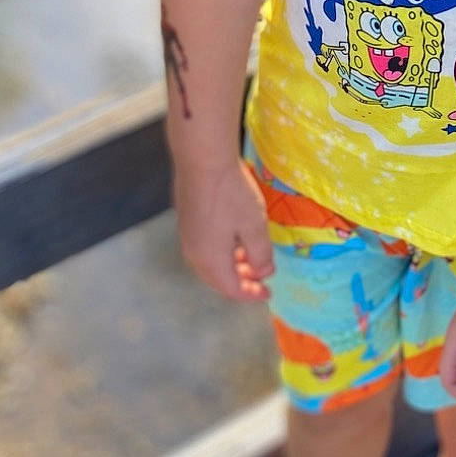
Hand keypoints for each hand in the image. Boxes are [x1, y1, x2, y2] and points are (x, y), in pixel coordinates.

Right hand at [173, 157, 273, 301]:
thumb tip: (262, 272)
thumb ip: (260, 255)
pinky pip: (205, 249)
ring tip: (252, 258)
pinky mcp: (187, 221)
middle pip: (218, 279)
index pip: (231, 289)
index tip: (268, 292)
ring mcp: (187, 237)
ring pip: (211, 263)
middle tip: (263, 276)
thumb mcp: (255, 227)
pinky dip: (222, 253)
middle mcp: (194, 254)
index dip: (251, 294)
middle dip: (242, 281)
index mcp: (211, 261)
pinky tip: (236, 239)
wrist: (202, 161)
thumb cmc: (232, 195)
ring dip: (232, 266)